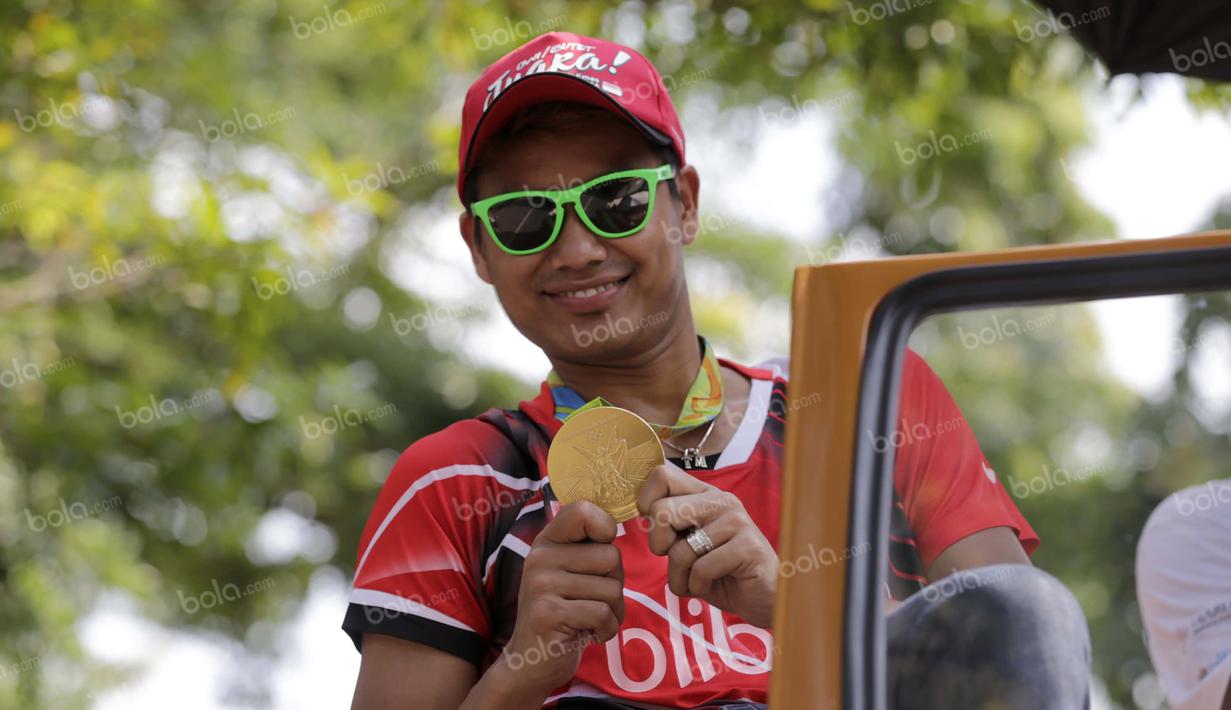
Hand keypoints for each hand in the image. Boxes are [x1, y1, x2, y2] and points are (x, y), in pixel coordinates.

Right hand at [499, 500, 624, 698]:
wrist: (531, 661)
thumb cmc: (564, 612)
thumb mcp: (569, 571)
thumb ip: (588, 547)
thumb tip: (617, 522)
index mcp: (547, 541)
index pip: (583, 510)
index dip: (605, 528)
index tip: (601, 553)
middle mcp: (540, 557)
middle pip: (611, 556)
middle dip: (615, 584)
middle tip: (593, 601)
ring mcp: (542, 584)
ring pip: (612, 588)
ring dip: (613, 611)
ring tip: (590, 620)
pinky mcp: (549, 613)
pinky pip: (603, 613)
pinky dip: (606, 630)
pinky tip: (588, 634)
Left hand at [636, 462, 776, 627]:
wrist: (763, 597)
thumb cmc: (720, 571)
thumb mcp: (688, 543)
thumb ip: (669, 525)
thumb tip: (640, 511)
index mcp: (705, 493)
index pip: (662, 475)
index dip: (646, 503)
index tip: (659, 529)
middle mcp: (721, 500)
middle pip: (661, 511)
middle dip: (659, 546)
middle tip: (677, 560)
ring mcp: (737, 521)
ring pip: (679, 550)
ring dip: (680, 577)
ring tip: (697, 580)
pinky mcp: (748, 547)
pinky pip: (701, 569)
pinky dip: (697, 586)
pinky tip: (713, 584)